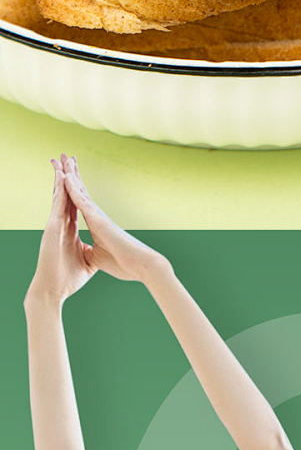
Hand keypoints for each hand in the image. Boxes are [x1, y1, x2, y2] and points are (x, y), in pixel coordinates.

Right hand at [33, 151, 86, 306]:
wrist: (53, 292)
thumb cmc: (67, 281)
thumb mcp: (86, 264)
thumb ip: (90, 253)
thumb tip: (99, 252)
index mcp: (68, 232)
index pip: (73, 205)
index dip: (75, 189)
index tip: (77, 174)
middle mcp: (59, 225)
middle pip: (64, 195)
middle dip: (66, 177)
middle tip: (66, 157)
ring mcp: (54, 226)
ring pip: (58, 196)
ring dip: (60, 177)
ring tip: (61, 160)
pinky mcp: (52, 229)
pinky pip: (56, 205)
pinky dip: (59, 191)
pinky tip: (60, 177)